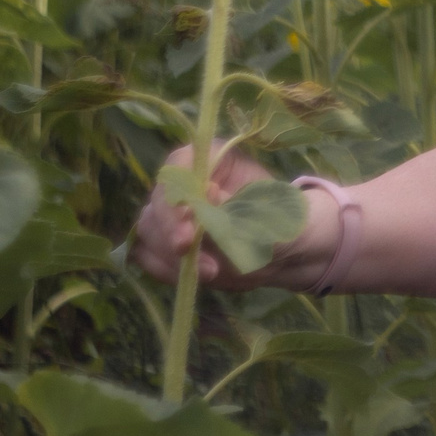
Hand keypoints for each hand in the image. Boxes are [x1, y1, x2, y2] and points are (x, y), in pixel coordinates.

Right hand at [129, 142, 333, 290]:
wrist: (285, 252)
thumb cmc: (285, 222)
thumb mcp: (272, 214)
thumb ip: (241, 207)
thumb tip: (209, 196)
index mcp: (212, 159)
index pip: (179, 167)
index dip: (178, 193)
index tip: (190, 219)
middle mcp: (185, 184)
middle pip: (158, 201)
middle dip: (170, 229)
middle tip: (187, 249)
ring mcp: (172, 215)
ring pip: (149, 231)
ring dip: (171, 255)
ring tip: (211, 270)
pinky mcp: (166, 245)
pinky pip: (149, 257)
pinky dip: (166, 270)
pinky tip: (196, 276)